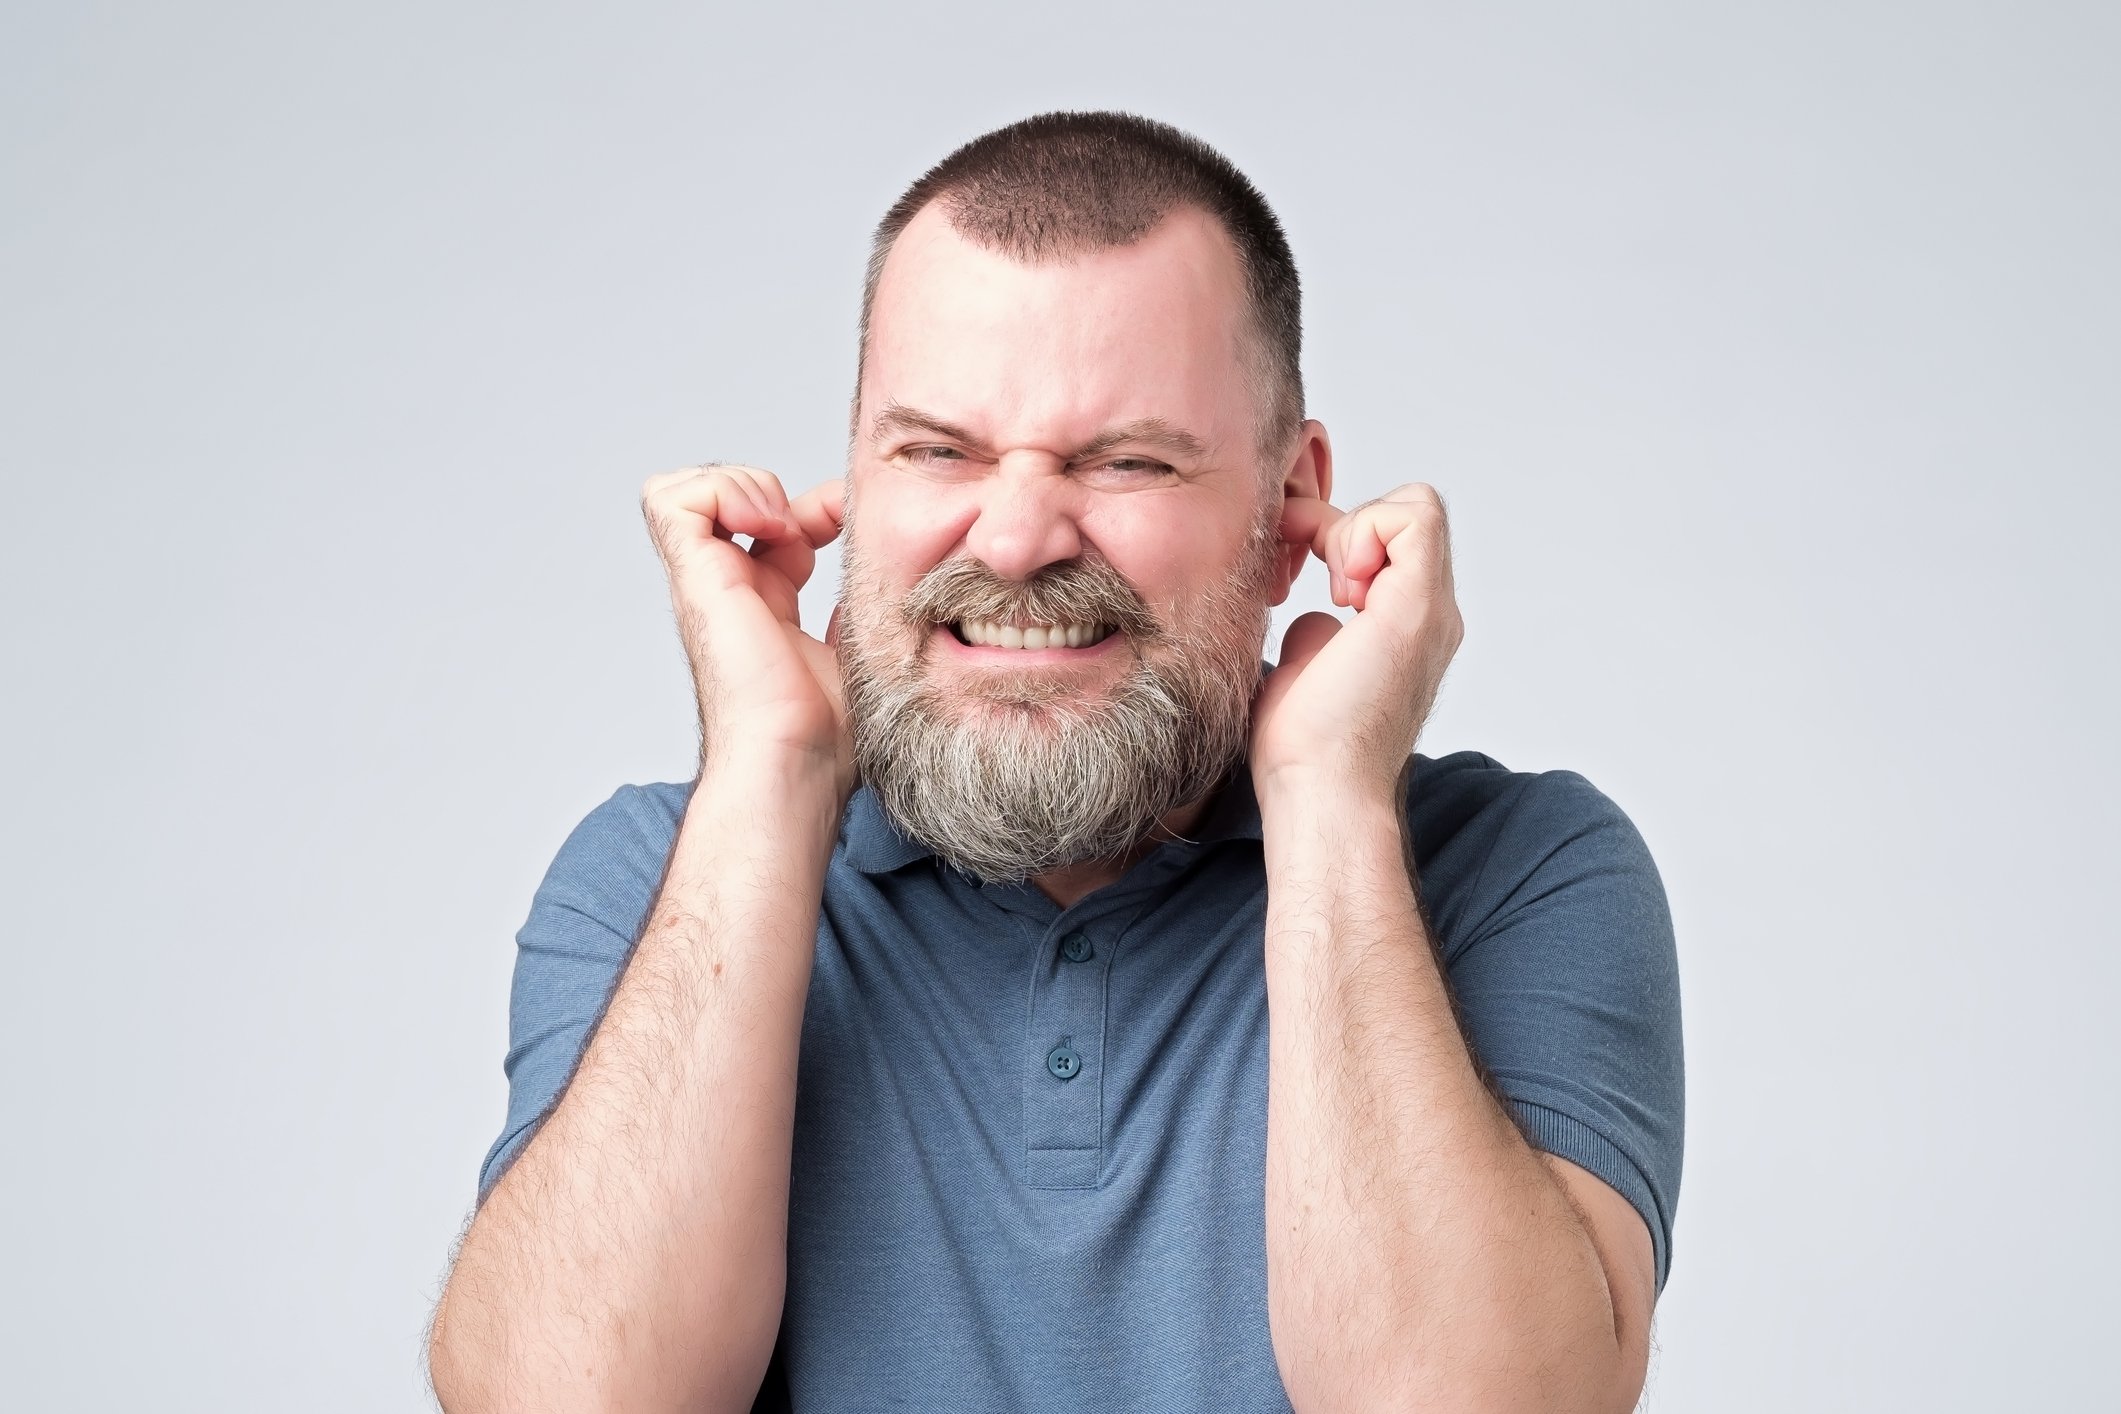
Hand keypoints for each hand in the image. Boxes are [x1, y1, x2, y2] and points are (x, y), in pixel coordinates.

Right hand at [640, 464, 851, 796]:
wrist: (797, 762)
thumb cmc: (827, 736)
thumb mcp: (858, 652)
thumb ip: (862, 616)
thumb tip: (898, 587)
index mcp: (767, 607)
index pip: (777, 527)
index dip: (817, 506)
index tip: (855, 521)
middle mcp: (730, 590)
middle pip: (725, 501)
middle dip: (770, 487)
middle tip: (816, 519)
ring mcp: (706, 584)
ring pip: (687, 490)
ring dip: (741, 484)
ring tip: (782, 520)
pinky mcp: (695, 580)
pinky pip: (674, 500)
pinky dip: (723, 491)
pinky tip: (769, 526)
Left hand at [1249, 483, 1464, 801]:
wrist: (1318, 786)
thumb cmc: (1304, 746)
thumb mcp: (1305, 665)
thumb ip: (1319, 632)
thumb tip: (1315, 614)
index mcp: (1408, 627)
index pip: (1395, 539)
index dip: (1342, 534)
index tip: (1301, 571)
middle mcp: (1432, 616)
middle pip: (1409, 517)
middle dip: (1347, 522)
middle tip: (1312, 567)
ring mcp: (1432, 611)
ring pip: (1417, 508)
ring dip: (1357, 527)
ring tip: (1333, 586)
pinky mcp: (1418, 608)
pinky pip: (1415, 518)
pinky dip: (1366, 531)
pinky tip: (1341, 585)